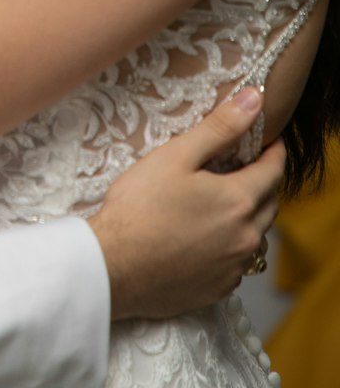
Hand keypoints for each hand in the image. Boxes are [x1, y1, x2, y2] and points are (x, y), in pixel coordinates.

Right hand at [90, 88, 282, 319]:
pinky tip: (207, 238)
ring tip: (223, 204)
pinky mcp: (218, 288)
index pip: (274, 170)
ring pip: (257, 236)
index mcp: (239, 200)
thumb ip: (219, 127)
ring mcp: (233, 267)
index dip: (274, 151)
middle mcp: (246, 237)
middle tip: (241, 168)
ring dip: (249, 217)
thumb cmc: (138, 207)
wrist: (113, 266)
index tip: (268, 141)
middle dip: (262, 183)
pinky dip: (232, 246)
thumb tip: (255, 100)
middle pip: (270, 204)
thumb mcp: (176, 155)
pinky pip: (238, 262)